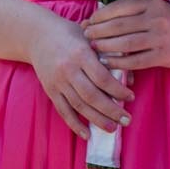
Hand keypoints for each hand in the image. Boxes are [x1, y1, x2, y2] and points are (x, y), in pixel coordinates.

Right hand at [32, 18, 131, 138]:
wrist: (39, 35)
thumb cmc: (73, 34)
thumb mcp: (93, 38)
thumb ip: (111, 57)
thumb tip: (130, 79)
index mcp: (81, 54)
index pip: (102, 77)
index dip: (117, 90)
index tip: (131, 98)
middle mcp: (68, 70)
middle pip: (91, 95)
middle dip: (110, 110)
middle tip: (126, 120)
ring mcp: (57, 82)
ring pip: (78, 105)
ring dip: (96, 120)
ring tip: (112, 128)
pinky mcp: (50, 90)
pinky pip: (63, 110)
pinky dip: (74, 124)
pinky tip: (87, 134)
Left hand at [84, 0, 169, 72]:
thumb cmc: (169, 22)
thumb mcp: (152, 9)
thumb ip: (127, 13)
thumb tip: (92, 20)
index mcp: (152, 3)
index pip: (119, 7)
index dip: (99, 16)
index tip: (88, 23)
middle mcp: (156, 18)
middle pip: (119, 26)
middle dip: (98, 32)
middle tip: (86, 37)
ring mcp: (160, 37)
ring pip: (125, 43)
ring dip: (105, 47)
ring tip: (93, 49)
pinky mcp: (162, 54)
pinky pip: (135, 60)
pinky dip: (118, 62)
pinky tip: (106, 62)